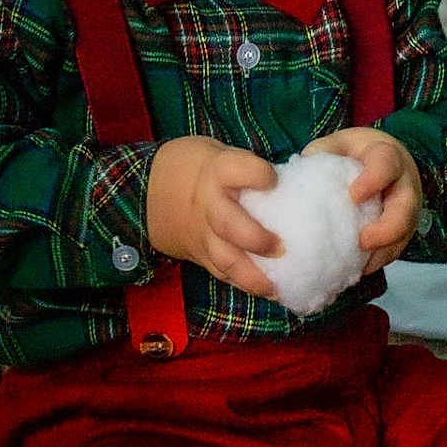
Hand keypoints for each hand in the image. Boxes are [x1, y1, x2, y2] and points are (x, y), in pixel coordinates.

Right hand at [145, 136, 280, 297]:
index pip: (236, 170)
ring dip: (252, 275)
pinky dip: (245, 284)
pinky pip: (222, 273)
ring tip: (276, 287)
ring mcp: (204, 234)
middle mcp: (209, 204)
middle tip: (282, 247)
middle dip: (255, 239)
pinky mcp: (203, 255)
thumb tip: (295, 181)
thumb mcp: (220, 154)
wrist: (151, 189)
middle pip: (228, 224)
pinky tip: (270, 292)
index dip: (257, 174)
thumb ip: (251, 169)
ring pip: (225, 258)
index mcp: (217, 171)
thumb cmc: (202, 167)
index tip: (274, 180)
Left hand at [302, 127, 422, 274]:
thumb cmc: (355, 152)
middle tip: (362, 241)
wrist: (384, 159)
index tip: (353, 195)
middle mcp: (403, 184)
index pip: (386, 165)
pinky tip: (353, 271)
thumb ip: (320, 156)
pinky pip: (395, 249)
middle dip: (387, 228)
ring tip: (356, 267)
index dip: (373, 180)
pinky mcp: (402, 231)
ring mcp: (406, 210)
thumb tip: (289, 180)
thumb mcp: (337, 145)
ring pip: (404, 234)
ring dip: (382, 252)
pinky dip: (376, 262)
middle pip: (406, 208)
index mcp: (386, 156)